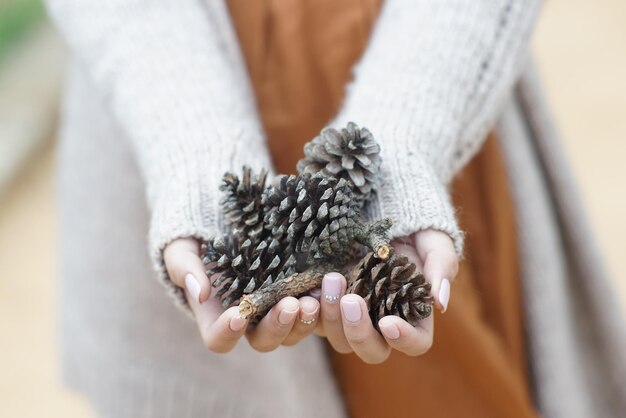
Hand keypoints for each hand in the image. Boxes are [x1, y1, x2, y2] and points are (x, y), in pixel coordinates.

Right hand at [163, 237, 320, 352]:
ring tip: (314, 300)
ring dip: (304, 320)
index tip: (237, 314)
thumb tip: (201, 293)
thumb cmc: (194, 239)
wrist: (220, 220)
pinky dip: (320, 303)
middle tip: (289, 306)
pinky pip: (310, 309)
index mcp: (216, 317)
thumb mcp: (181, 248)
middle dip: (278, 327)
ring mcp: (274, 308)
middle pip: (264, 340)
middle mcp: (249, 320)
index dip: (227, 333)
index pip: (219, 340)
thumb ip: (185, 269)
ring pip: (292, 331)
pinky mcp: (295, 292)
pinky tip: (327, 288)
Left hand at [315, 228, 457, 363]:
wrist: (383, 216)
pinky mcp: (330, 304)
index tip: (388, 322)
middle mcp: (382, 325)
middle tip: (351, 301)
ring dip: (332, 316)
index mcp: (414, 317)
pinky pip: (315, 320)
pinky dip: (312, 308)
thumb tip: (440, 303)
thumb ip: (441, 268)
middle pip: (371, 351)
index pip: (415, 344)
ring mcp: (353, 317)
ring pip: (339, 338)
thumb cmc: (416, 233)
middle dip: (359, 332)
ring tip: (332, 279)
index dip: (403, 339)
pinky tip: (310, 288)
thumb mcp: (434, 242)